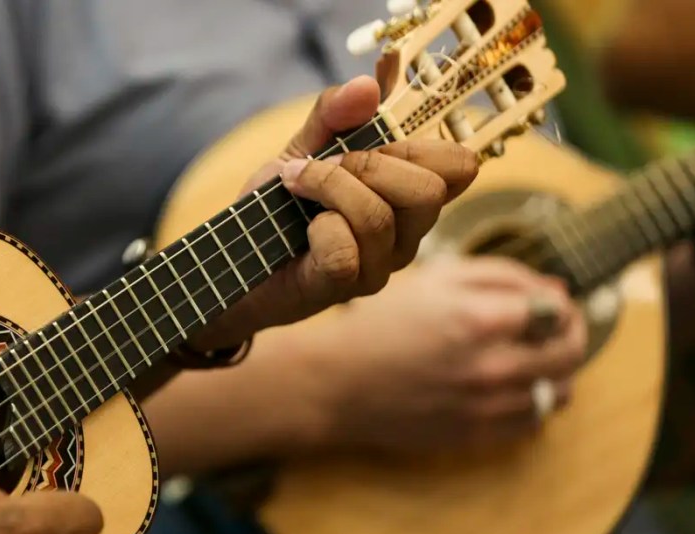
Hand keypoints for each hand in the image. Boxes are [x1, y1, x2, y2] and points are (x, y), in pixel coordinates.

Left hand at [189, 75, 478, 349]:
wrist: (234, 258)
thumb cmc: (277, 207)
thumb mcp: (303, 148)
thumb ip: (333, 115)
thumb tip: (367, 85)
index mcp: (408, 198)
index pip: (460, 168)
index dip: (424, 145)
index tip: (373, 142)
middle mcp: (405, 235)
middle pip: (428, 191)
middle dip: (369, 164)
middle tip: (325, 164)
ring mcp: (378, 266)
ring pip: (378, 217)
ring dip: (328, 187)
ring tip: (297, 186)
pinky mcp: (343, 287)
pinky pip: (344, 249)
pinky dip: (317, 228)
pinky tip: (302, 230)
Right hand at [304, 257, 586, 454]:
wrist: (338, 384)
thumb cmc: (382, 324)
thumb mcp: (435, 279)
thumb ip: (500, 276)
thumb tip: (555, 288)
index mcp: (480, 318)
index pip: (559, 310)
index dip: (561, 303)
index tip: (549, 302)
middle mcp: (491, 366)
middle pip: (569, 352)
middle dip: (570, 334)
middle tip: (552, 328)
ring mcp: (487, 407)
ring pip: (559, 390)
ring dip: (556, 371)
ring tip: (531, 358)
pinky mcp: (479, 436)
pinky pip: (535, 421)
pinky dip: (534, 401)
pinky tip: (510, 386)